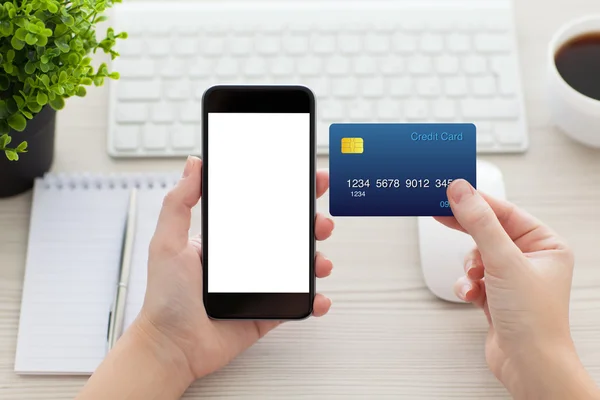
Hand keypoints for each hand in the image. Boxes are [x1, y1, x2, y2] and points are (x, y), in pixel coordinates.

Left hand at [135, 156, 333, 381]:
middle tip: (319, 221)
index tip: (306, 182)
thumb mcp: (167, 242)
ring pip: (298, 267)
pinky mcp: (266, 313)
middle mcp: (246, 261)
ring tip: (320, 261)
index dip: (286, 195)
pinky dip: (314, 300)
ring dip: (317, 260)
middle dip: (311, 225)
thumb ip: (179, 202)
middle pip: (288, 236)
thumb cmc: (164, 298)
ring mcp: (258, 287)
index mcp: (227, 241)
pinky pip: (296, 303)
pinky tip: (319, 297)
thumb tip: (193, 165)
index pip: (262, 210)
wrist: (172, 347)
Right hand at [436, 180, 599, 398]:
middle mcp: (530, 258)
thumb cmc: (533, 320)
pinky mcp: (496, 294)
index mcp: (545, 244)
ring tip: (475, 280)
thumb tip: (462, 192)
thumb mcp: (503, 261)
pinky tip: (473, 296)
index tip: (450, 191)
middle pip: (488, 231)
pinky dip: (468, 285)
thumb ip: (479, 223)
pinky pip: (473, 277)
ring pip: (476, 255)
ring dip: (469, 268)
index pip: (505, 211)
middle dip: (468, 234)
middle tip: (440, 214)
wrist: (529, 366)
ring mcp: (512, 277)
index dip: (476, 200)